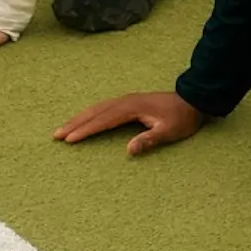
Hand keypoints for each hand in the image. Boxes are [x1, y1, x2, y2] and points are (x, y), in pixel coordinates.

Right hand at [53, 91, 203, 155]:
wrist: (193, 101)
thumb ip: (149, 140)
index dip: (86, 130)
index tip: (70, 139)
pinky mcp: (129, 102)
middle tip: (56, 135)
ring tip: (63, 129)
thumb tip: (128, 150)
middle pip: (95, 112)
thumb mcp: (169, 132)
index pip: (104, 120)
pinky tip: (84, 120)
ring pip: (97, 108)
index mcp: (132, 107)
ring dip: (79, 118)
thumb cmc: (182, 118)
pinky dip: (90, 114)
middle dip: (75, 123)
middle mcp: (125, 101)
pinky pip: (103, 107)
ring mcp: (126, 100)